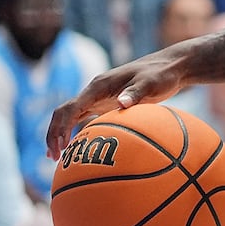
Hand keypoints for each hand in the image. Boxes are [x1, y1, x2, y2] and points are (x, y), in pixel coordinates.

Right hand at [47, 51, 187, 159]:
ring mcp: (99, 98)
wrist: (170, 68)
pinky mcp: (107, 105)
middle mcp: (94, 92)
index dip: (61, 127)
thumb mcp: (151, 82)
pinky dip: (76, 133)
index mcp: (99, 86)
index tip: (62, 147)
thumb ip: (136, 92)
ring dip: (60, 134)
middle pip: (64, 113)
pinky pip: (84, 120)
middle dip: (54, 133)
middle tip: (53, 157)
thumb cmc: (161, 74)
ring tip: (56, 157)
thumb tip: (121, 103)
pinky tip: (77, 149)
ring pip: (71, 117)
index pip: (71, 108)